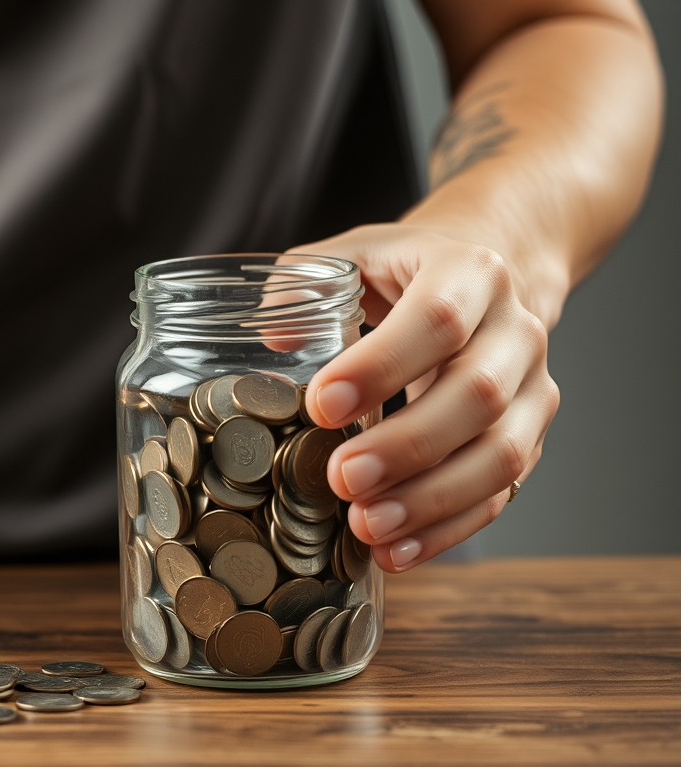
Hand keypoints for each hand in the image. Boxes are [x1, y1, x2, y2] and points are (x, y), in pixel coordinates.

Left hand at [288, 224, 559, 571]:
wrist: (484, 283)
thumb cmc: (403, 273)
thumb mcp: (352, 257)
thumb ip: (304, 285)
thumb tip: (274, 339)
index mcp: (471, 272)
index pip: (437, 319)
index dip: (381, 367)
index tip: (321, 405)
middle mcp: (516, 330)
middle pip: (477, 395)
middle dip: (406, 446)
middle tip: (342, 479)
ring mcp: (533, 389)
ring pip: (501, 455)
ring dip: (431, 500)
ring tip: (367, 526)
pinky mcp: (530, 440)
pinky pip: (499, 495)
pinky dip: (447, 530)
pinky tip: (396, 551)